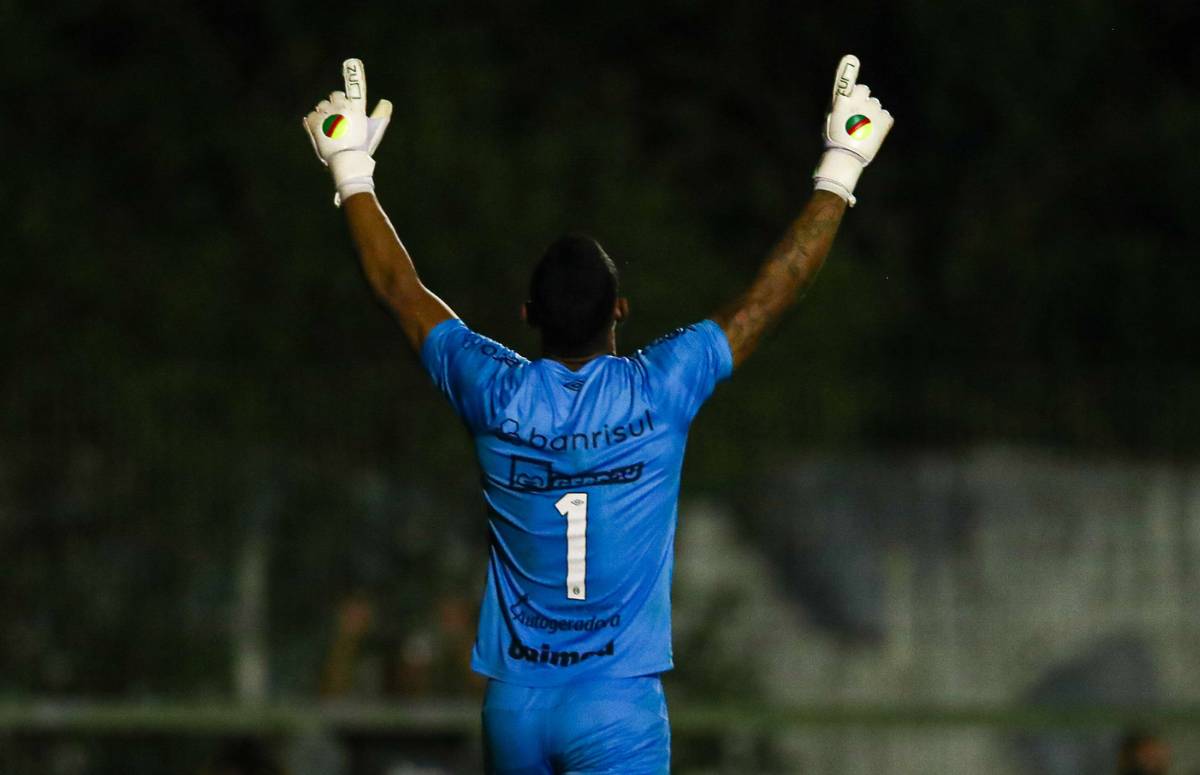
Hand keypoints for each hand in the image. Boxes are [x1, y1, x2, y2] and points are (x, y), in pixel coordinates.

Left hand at [303, 58, 393, 205]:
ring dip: (324, 114)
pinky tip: (321, 133)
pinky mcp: (315, 122)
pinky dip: (314, 124)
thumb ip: (381, 115)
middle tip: (338, 120)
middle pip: (334, 95)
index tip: (354, 62)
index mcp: (357, 109)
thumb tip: (386, 101)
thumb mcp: (374, 131)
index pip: (354, 89)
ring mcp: (327, 114)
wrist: (347, 162)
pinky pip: (312, 116)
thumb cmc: (363, 147)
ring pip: (321, 106)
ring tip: (330, 129)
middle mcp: (342, 108)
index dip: (355, 76)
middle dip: (335, 104)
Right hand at [812, 55, 893, 205]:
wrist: (846, 160)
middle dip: (862, 100)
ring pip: (875, 105)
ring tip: (862, 129)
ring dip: (871, 113)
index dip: (850, 74)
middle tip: (855, 117)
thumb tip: (844, 76)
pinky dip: (880, 123)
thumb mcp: (830, 117)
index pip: (851, 83)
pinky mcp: (885, 120)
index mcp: (843, 102)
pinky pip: (885, 116)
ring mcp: (874, 111)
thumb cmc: (834, 139)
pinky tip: (871, 133)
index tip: (850, 59)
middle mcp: (859, 103)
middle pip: (865, 92)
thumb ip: (837, 98)